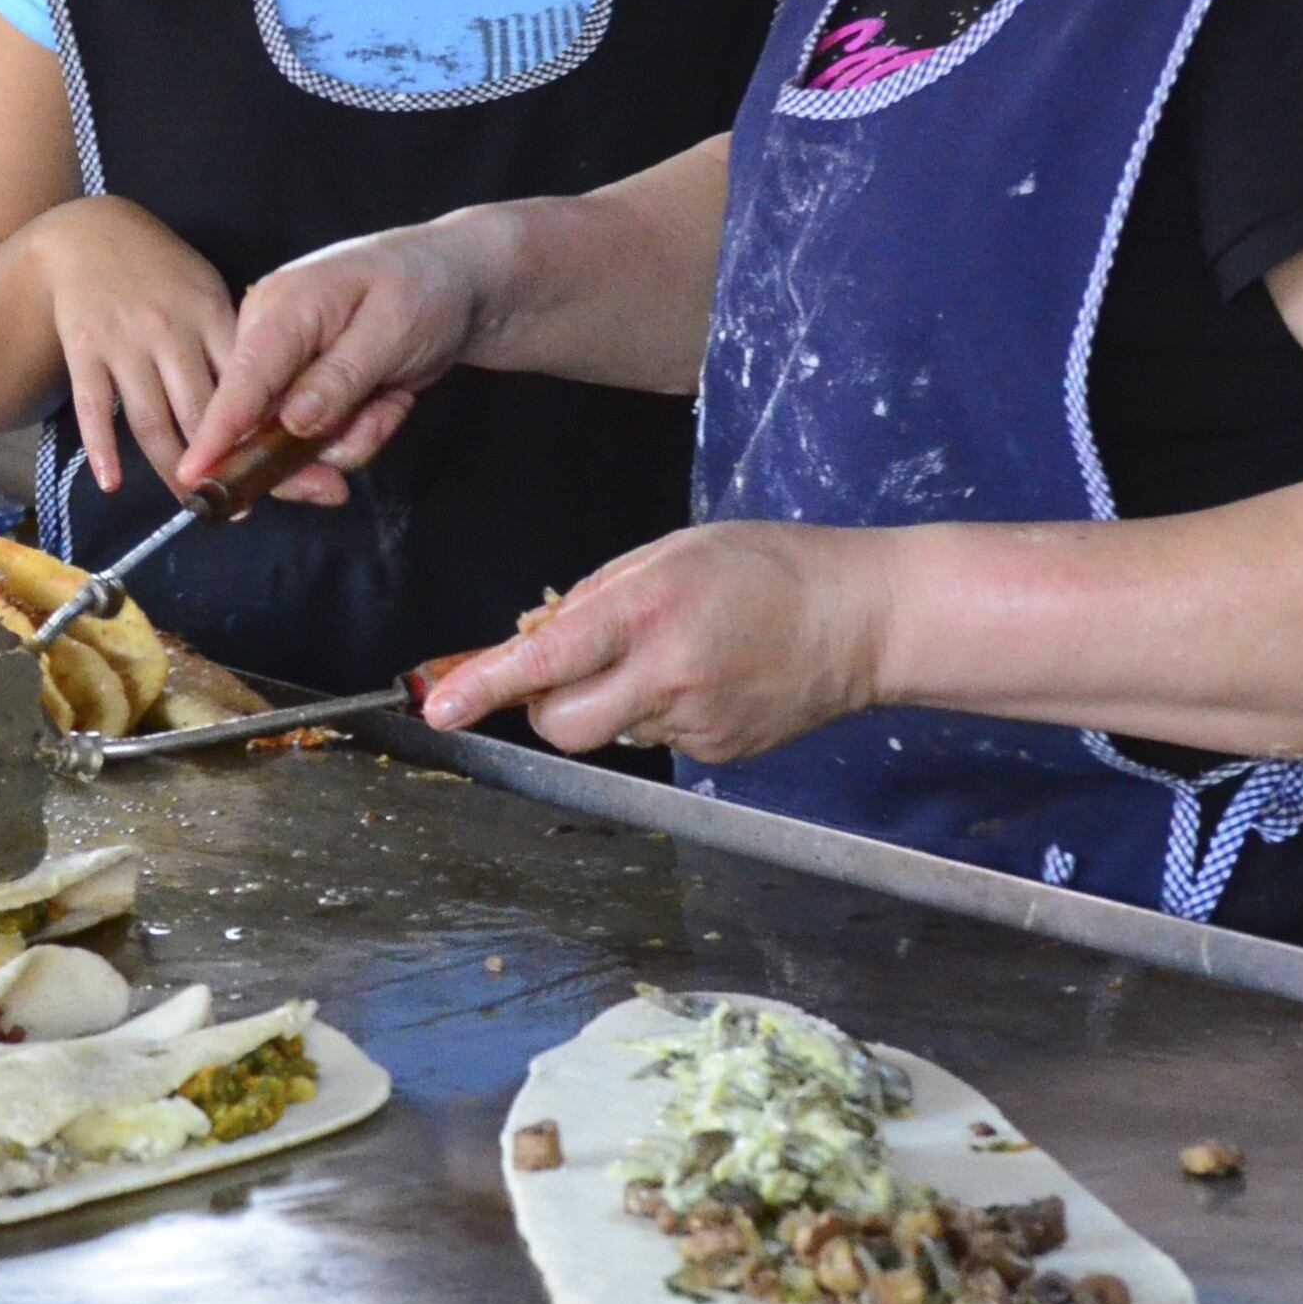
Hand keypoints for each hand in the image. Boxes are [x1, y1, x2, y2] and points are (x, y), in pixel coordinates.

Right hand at [23, 196, 244, 497]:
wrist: (91, 232)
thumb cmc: (162, 270)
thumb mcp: (207, 290)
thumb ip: (233, 343)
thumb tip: (269, 400)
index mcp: (211, 314)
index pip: (245, 386)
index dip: (260, 435)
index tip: (279, 474)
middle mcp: (170, 330)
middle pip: (202, 413)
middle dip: (222, 466)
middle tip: (239, 504)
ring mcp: (124, 341)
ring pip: (152, 421)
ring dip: (173, 470)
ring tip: (192, 502)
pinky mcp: (84, 348)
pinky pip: (94, 407)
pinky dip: (102, 448)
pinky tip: (113, 482)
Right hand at [176, 213, 507, 508]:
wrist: (459, 282)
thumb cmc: (426, 289)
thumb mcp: (390, 330)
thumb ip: (339, 378)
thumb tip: (292, 422)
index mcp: (281, 309)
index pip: (241, 380)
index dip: (216, 432)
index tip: (194, 477)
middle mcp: (270, 339)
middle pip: (256, 425)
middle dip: (307, 456)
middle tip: (348, 470)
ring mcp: (287, 367)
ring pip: (291, 441)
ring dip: (347, 439)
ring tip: (389, 403)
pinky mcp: (306, 390)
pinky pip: (316, 438)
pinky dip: (355, 433)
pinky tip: (385, 402)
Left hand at [414, 523, 886, 762]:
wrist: (862, 619)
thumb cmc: (768, 567)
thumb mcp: (672, 552)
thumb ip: (597, 595)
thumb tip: (537, 637)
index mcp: (648, 609)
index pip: (547, 657)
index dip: (485, 685)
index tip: (440, 706)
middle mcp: (666, 672)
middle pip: (561, 723)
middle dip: (544, 705)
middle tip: (568, 668)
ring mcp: (694, 720)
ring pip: (609, 731)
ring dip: (610, 701)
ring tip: (670, 654)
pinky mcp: (718, 751)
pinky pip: (656, 738)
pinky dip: (658, 710)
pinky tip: (705, 676)